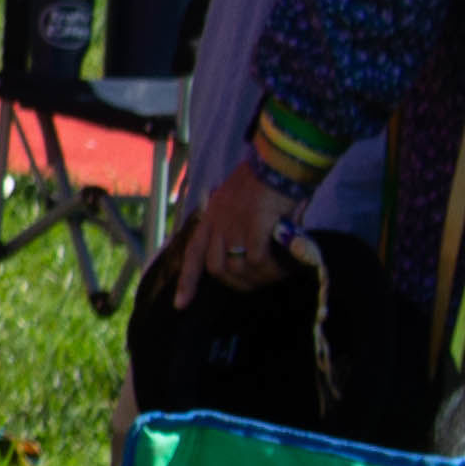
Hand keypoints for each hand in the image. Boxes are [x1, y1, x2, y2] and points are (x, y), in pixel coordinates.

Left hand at [182, 159, 299, 290]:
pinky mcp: (253, 224)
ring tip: (278, 273)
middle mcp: (217, 222)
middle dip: (236, 282)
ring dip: (258, 277)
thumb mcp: (243, 203)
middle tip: (260, 282)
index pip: (193, 254)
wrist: (281, 160)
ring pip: (237, 267)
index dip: (187, 282)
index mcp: (211, 217)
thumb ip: (242, 228)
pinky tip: (284, 266)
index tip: (180, 305)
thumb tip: (254, 258)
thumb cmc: (268, 181)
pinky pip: (257, 259)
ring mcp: (233, 223)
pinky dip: (270, 268)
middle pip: (216, 267)